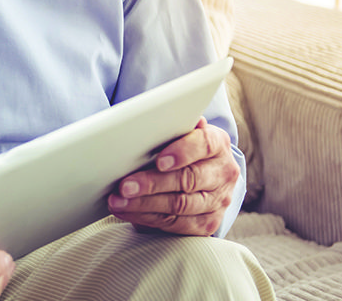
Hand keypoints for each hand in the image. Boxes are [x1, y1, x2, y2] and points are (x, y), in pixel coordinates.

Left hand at [108, 117, 239, 235]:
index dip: (182, 152)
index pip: (204, 145)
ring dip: (144, 204)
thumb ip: (172, 126)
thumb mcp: (182, 131)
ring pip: (179, 205)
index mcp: (218, 144)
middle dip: (152, 184)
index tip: (159, 161)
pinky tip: (128, 212)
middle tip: (124, 186)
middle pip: (187, 179)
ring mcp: (219, 201)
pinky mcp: (208, 224)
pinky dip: (148, 218)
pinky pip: (176, 224)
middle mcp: (223, 173)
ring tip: (118, 201)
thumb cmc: (184, 146)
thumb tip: (152, 117)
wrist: (207, 172)